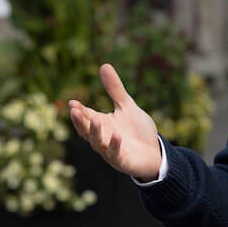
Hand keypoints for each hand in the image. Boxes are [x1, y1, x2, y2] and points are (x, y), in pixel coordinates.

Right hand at [67, 64, 162, 181]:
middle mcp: (103, 137)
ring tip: (95, 119)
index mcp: (102, 124)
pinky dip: (114, 145)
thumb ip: (115, 89)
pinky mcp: (122, 161)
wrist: (154, 151)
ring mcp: (111, 151)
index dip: (79, 111)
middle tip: (74, 110)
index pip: (86, 116)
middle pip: (86, 130)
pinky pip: (115, 154)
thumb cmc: (137, 130)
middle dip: (80, 121)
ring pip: (98, 143)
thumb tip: (104, 65)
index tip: (72, 103)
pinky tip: (117, 135)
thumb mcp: (127, 106)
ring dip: (95, 132)